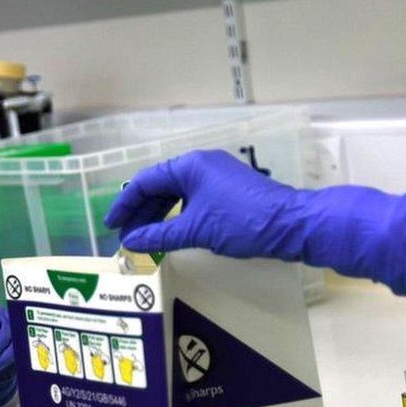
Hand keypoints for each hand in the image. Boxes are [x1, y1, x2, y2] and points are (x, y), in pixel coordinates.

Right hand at [104, 149, 405, 294]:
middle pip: (159, 186)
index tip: (111, 225)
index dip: (125, 205)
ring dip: (158, 215)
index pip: (145, 182)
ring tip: (145, 238)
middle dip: (140, 212)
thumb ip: (158, 236)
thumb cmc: (243, 222)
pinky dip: (178, 215)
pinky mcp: (228, 190)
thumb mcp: (195, 230)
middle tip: (127, 237)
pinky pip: (192, 199)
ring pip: (176, 193)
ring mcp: (217, 176)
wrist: (293, 225)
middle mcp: (201, 164)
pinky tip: (172, 233)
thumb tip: (131, 242)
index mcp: (189, 165)